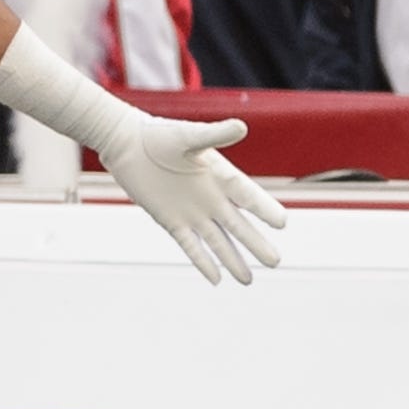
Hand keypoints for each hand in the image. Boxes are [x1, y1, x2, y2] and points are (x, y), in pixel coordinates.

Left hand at [95, 113, 287, 285]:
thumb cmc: (158, 135)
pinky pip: (191, 246)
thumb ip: (214, 135)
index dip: (264, 209)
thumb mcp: (187, 136)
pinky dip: (203, 262)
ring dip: (233, 260)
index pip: (249, 197)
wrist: (127, 145)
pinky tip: (216, 280)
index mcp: (220, 175)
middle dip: (256, 244)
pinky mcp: (172, 222)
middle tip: (275, 262)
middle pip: (238, 226)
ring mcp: (192, 212)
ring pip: (218, 242)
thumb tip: (241, 127)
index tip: (282, 223)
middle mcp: (211, 197)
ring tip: (248, 280)